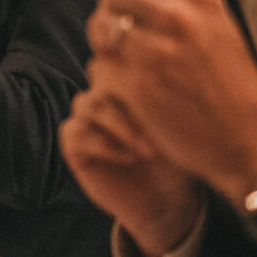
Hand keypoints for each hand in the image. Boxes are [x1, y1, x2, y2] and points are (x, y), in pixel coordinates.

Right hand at [61, 67, 204, 256]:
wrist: (170, 200)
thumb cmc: (181, 155)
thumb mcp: (180, 119)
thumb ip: (166, 90)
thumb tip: (168, 65)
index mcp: (127, 80)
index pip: (119, 57)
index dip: (138, 72)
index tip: (169, 96)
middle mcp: (103, 94)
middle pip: (101, 76)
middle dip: (130, 98)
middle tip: (160, 122)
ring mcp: (87, 118)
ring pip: (89, 103)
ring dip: (121, 125)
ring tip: (148, 148)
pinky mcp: (74, 144)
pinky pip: (77, 132)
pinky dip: (105, 144)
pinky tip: (131, 157)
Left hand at [89, 0, 256, 206]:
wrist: (250, 138)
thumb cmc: (234, 87)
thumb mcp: (221, 28)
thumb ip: (185, 1)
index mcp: (199, 0)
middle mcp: (179, 19)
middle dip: (107, 11)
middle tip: (113, 32)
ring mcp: (158, 51)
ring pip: (101, 29)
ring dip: (103, 45)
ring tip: (117, 60)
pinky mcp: (141, 85)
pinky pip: (101, 67)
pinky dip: (106, 77)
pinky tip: (122, 88)